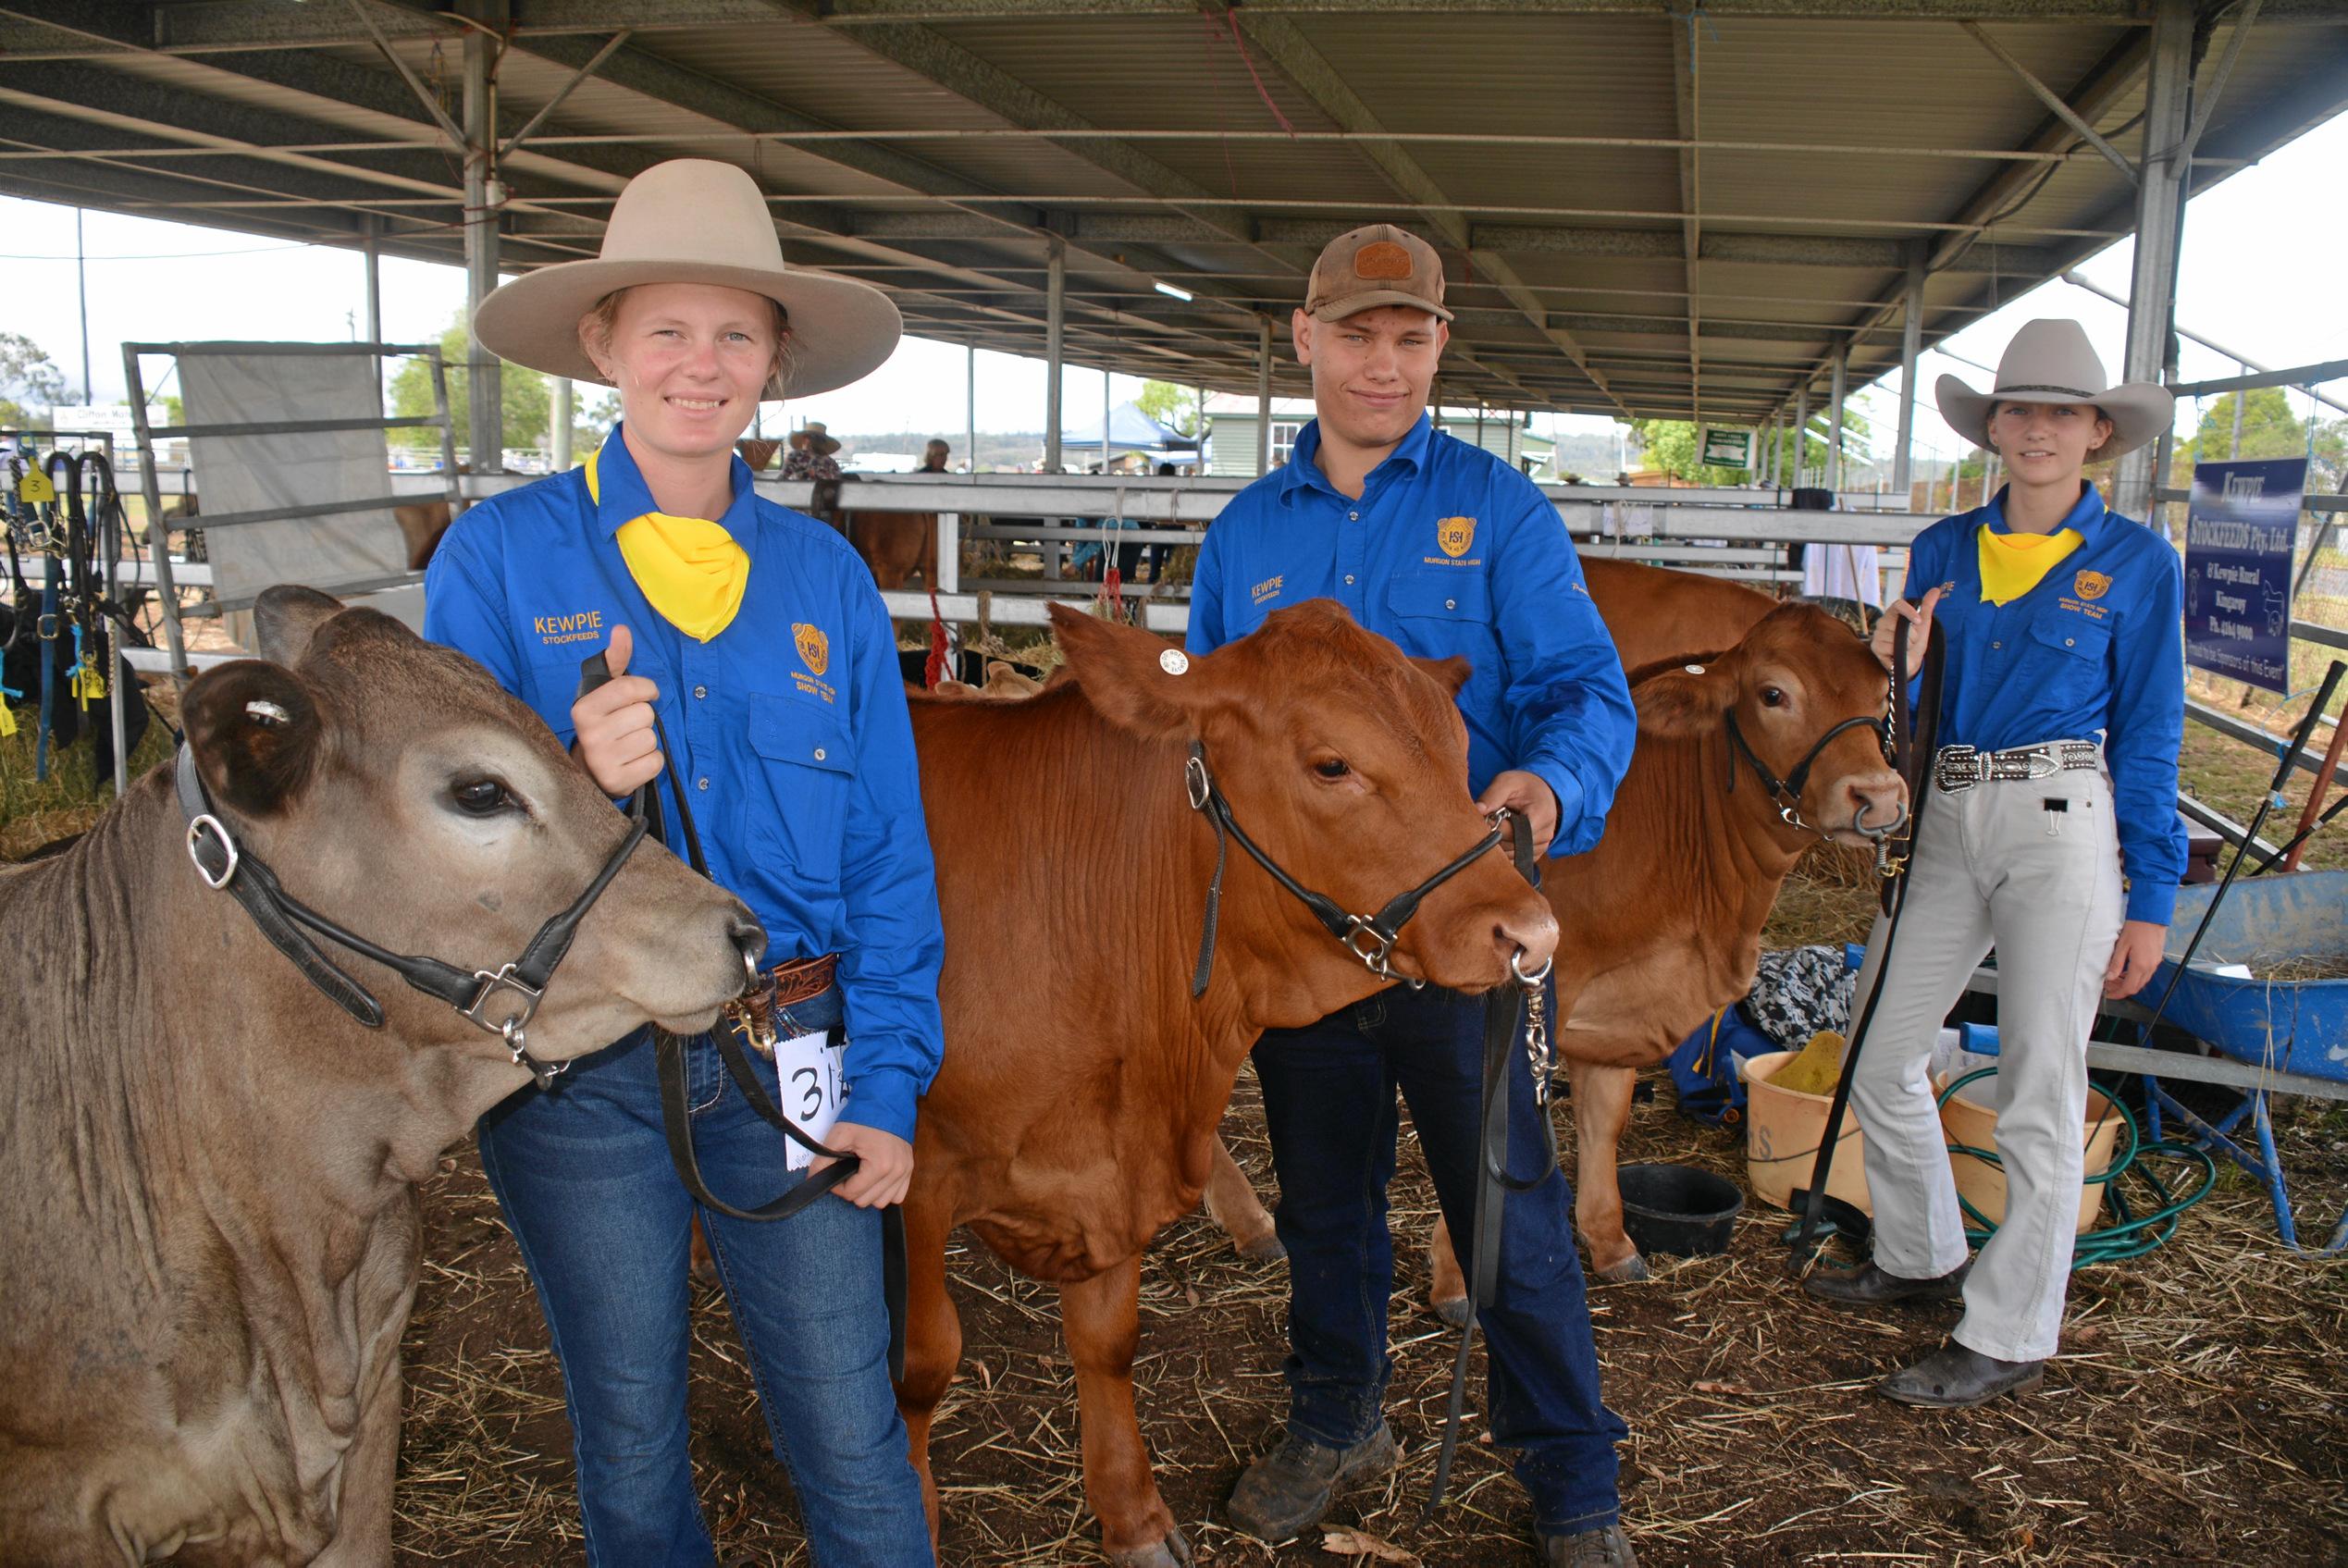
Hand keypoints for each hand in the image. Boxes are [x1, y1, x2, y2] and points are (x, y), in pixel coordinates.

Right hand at [570, 624, 662, 796]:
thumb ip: (615, 659)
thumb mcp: (604, 690)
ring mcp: (603, 760)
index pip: (631, 688)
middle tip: (627, 726)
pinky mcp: (619, 781)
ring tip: (628, 744)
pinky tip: (633, 760)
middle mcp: (590, 734)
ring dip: (646, 740)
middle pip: (646, 714)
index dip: (646, 689)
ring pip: (651, 738)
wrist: (588, 771)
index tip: (644, 695)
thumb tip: (622, 629)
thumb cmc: (603, 723)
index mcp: (584, 708)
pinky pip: (655, 762)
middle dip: (643, 718)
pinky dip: (650, 761)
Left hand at [811, 1121, 913, 1208]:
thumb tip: (812, 1178)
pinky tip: (876, 1180)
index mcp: (880, 1165)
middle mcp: (896, 1171)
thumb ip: (823, 1160)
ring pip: (882, 1202)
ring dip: (869, 1194)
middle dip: (852, 1190)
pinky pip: (898, 1196)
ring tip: (861, 1176)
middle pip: (866, 1201)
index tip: (835, 1173)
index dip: (838, 1187)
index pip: (852, 1194)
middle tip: (846, 1173)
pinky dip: (886, 1192)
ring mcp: (905, 1171)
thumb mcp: (839, 1136)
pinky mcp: (910, 1169)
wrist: (886, 1101)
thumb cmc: (864, 1117)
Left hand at [1476, 769, 1561, 859]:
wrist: (1541, 793)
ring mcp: (1541, 847)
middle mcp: (1544, 835)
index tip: (1484, 817)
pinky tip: (1501, 835)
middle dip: (1494, 835)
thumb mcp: (1508, 781)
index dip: (1493, 825)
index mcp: (1541, 815)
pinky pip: (1512, 860)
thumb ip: (1493, 794)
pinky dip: (1502, 851)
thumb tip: (1477, 810)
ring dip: (1497, 844)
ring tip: (1498, 825)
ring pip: (1508, 855)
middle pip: (1509, 846)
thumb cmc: (1523, 786)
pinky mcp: (1534, 855)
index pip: (1511, 831)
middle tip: (1489, 820)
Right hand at [1869, 587, 1943, 677]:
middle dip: (1911, 635)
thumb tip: (1935, 590)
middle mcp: (1883, 622)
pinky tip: (1897, 654)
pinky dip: (1897, 652)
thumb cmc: (1915, 642)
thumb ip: (1927, 606)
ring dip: (1906, 645)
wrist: (1911, 662)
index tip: (1918, 622)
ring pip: (1895, 636)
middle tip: (1911, 641)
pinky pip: (1890, 646)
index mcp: (1894, 614)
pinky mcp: (1875, 646)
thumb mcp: (1923, 624)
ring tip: (1904, 648)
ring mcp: (1877, 634)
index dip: (1909, 611)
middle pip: (1898, 623)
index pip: (1898, 605)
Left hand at [2104, 919, 2166, 1000]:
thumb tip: (2109, 978)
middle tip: (2109, 986)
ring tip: (2115, 978)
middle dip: (2121, 989)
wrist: (2152, 917)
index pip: (2129, 988)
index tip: (2108, 994)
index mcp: (2140, 966)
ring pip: (2141, 981)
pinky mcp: (2156, 959)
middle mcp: (2150, 967)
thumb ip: (2116, 964)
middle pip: (2136, 987)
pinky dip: (2135, 976)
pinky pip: (2146, 973)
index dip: (2117, 993)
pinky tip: (2125, 971)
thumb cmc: (2136, 928)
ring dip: (2128, 983)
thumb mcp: (2121, 946)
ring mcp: (2155, 963)